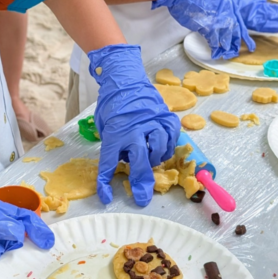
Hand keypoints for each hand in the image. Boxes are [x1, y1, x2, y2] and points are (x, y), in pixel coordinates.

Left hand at [89, 44, 179, 206]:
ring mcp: (153, 123)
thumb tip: (126, 161)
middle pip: (140, 160)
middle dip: (141, 182)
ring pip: (160, 150)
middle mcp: (135, 129)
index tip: (107, 198)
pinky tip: (162, 146)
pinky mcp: (166, 117)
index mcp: (115, 132)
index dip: (105, 183)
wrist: (126, 80)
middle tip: (142, 198)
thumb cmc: (112, 105)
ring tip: (151, 158)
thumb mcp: (106, 125)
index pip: (108, 162)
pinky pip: (172, 139)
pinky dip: (167, 146)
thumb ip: (115, 144)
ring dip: (155, 159)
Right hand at [152, 0, 254, 58]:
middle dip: (235, 43)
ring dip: (226, 48)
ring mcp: (217, 19)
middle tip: (235, 52)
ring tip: (225, 55)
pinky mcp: (206, 26)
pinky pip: (213, 40)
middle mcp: (226, 11)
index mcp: (228, 1)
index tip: (246, 42)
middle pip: (234, 31)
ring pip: (226, 37)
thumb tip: (215, 5)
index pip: (238, 21)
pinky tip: (214, 53)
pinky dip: (214, 47)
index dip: (242, 33)